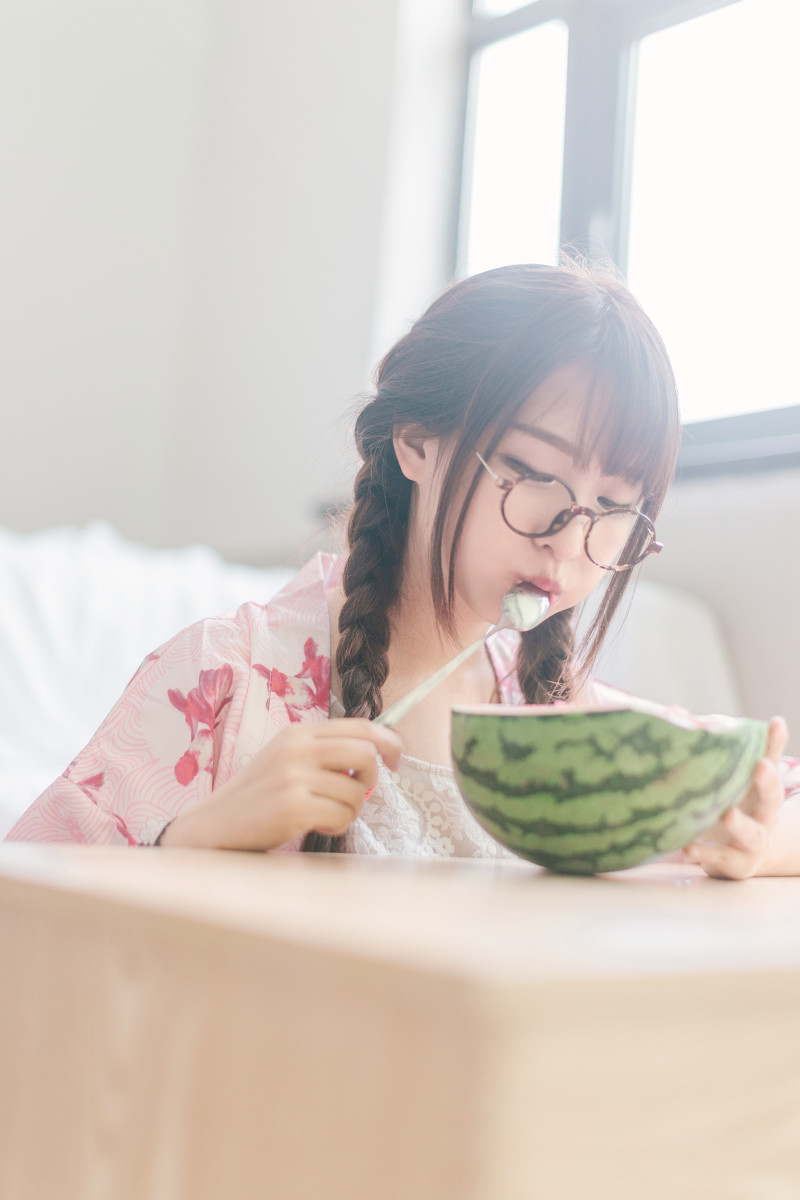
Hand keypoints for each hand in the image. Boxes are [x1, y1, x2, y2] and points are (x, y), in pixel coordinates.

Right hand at [160, 719, 401, 850]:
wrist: (213, 826)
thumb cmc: (257, 797)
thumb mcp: (285, 760)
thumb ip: (323, 752)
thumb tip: (374, 754)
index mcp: (297, 732)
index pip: (359, 725)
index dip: (388, 741)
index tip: (396, 759)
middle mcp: (296, 748)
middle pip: (365, 752)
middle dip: (372, 776)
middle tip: (359, 792)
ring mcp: (294, 777)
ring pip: (356, 791)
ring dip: (350, 810)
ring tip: (326, 814)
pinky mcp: (293, 806)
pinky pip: (342, 815)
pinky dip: (337, 825)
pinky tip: (315, 825)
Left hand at [683, 716, 787, 879]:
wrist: (739, 857)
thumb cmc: (725, 807)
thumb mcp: (721, 780)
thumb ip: (704, 750)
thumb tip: (676, 711)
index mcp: (758, 788)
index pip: (769, 761)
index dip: (774, 742)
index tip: (775, 722)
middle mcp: (763, 814)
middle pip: (772, 797)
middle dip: (768, 781)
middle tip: (760, 765)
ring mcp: (754, 841)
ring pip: (753, 833)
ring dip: (740, 824)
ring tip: (727, 815)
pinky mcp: (738, 865)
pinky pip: (725, 860)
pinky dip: (708, 854)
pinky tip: (689, 847)